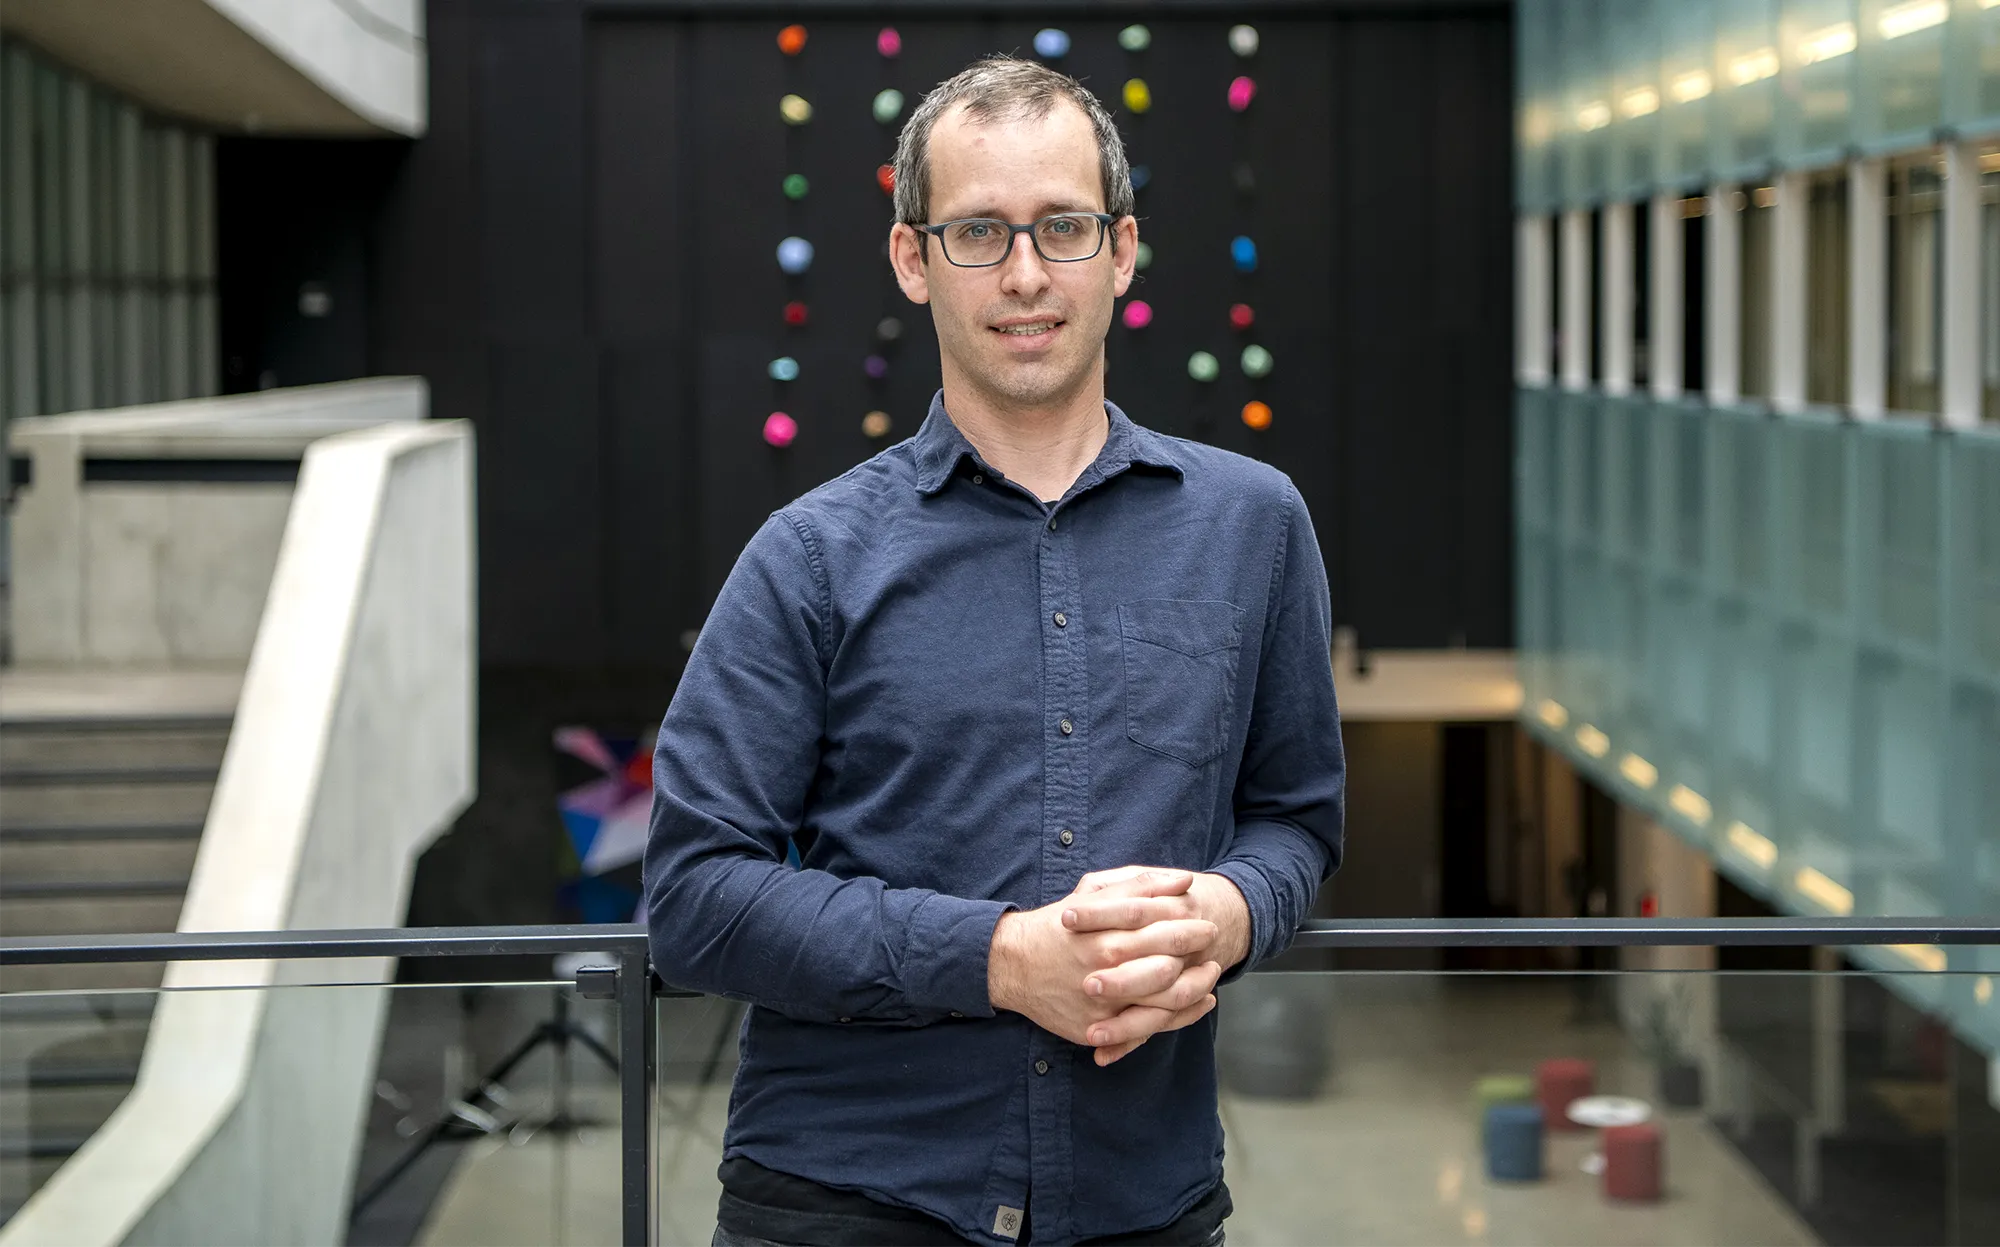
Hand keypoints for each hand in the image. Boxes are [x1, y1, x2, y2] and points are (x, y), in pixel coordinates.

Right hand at [988, 870, 1221, 1064]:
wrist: (1012, 966)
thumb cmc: (1056, 927)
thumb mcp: (1091, 894)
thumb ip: (1137, 886)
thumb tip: (1182, 881)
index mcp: (1105, 935)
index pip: (1160, 929)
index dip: (1188, 925)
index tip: (1205, 920)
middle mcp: (1105, 970)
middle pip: (1167, 967)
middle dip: (1196, 956)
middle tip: (1212, 943)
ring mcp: (1101, 1004)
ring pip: (1164, 1002)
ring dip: (1196, 988)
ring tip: (1212, 973)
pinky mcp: (1097, 1029)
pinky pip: (1147, 1029)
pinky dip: (1180, 1018)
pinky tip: (1199, 1003)